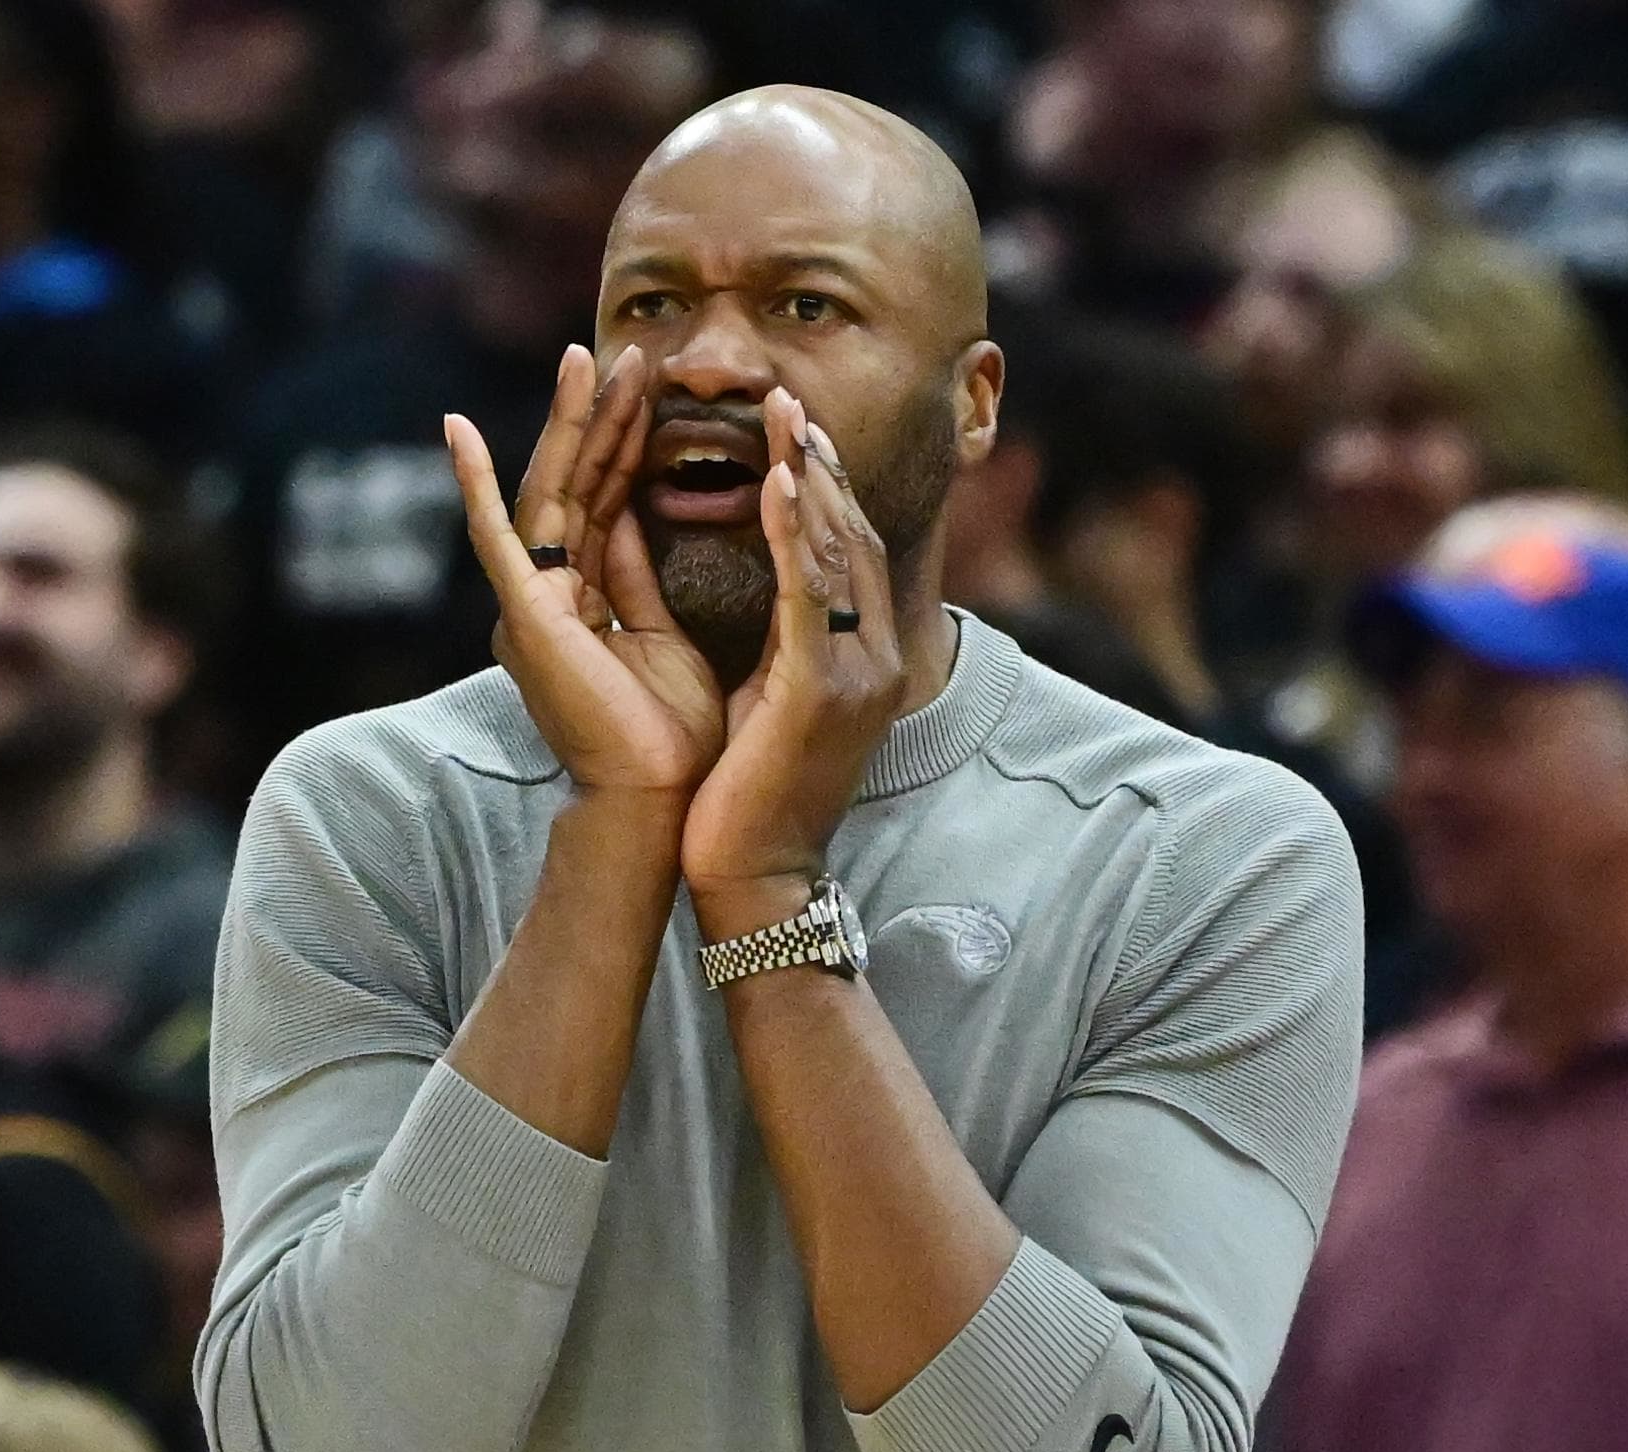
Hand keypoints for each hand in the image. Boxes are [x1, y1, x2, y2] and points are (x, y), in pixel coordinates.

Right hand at [445, 344, 723, 800]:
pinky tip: (456, 430)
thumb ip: (639, 573)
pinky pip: (496, 538)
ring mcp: (531, 600)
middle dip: (603, 415)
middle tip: (626, 350)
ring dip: (568, 425)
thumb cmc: (667, 734)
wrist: (657, 798)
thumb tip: (640, 509)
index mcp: (583, 595)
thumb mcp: (661, 633)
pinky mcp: (524, 615)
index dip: (627, 439)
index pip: (608, 498)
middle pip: (579, 483)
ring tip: (583, 359)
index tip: (649, 383)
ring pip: (551, 492)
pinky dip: (474, 484)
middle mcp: (549, 591)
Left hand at [681, 390, 904, 919]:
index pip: (852, 553)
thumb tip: (771, 591)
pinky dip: (800, 532)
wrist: (758, 875)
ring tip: (784, 415)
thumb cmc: (752, 795)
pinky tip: (784, 481)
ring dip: (811, 475)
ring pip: (839, 552)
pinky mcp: (820, 690)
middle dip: (821, 464)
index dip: (827, 487)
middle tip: (789, 400)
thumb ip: (783, 642)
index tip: (796, 433)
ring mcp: (855, 673)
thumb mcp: (773, 698)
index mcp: (865, 660)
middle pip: (855, 536)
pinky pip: (810, 593)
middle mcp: (875, 658)